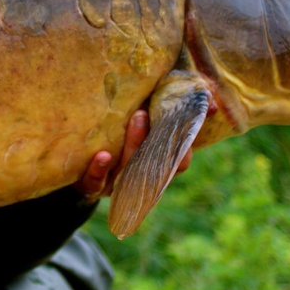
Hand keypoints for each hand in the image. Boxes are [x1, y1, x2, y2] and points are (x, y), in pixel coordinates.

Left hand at [76, 109, 192, 200]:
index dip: (186, 143)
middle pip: (157, 168)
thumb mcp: (149, 115)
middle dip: (158, 142)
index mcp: (157, 162)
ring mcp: (116, 183)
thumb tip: (213, 102)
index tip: (188, 117)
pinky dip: (99, 171)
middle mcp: (140, 176)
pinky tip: (102, 156)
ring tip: (136, 118)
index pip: (181, 160)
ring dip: (134, 146)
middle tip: (150, 112)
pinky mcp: (91, 187)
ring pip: (130, 172)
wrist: (77, 155)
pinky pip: (95, 184)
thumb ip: (176, 107)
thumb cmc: (121, 131)